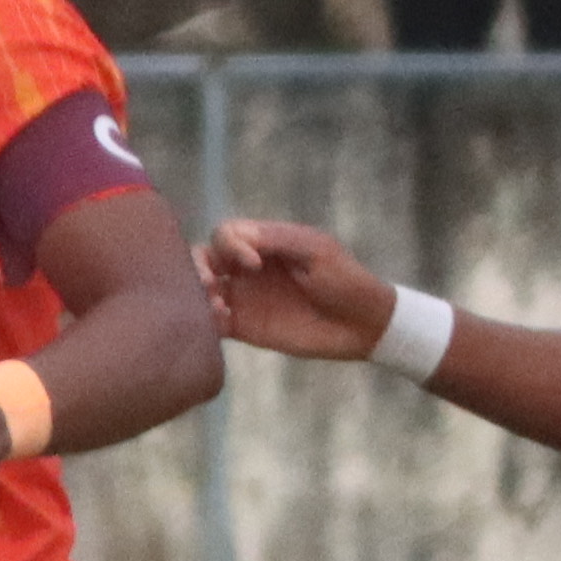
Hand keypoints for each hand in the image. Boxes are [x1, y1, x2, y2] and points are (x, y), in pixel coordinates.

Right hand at [201, 217, 399, 363]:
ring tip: (213, 306)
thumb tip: (237, 241)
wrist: (362, 324)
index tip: (253, 264)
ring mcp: (244, 297)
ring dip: (197, 294)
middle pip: (205, 257)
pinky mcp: (245, 327)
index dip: (230, 244)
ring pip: (202, 289)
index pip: (226, 233)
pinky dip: (206, 321)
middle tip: (212, 285)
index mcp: (265, 242)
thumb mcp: (316, 251)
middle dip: (199, 267)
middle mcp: (247, 268)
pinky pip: (214, 322)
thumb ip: (276, 241)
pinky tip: (217, 323)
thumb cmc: (344, 280)